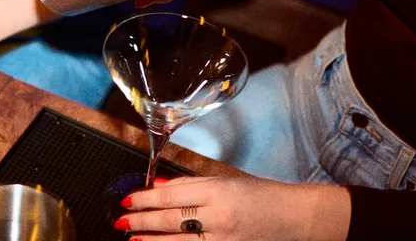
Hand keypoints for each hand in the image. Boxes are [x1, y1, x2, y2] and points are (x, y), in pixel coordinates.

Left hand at [114, 175, 350, 240]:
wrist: (294, 218)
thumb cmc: (261, 195)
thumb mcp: (225, 180)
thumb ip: (190, 184)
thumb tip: (158, 186)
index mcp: (218, 191)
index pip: (173, 194)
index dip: (147, 198)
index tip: (129, 198)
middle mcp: (219, 216)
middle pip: (172, 219)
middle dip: (142, 220)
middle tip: (121, 220)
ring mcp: (224, 239)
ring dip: (152, 240)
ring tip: (132, 238)